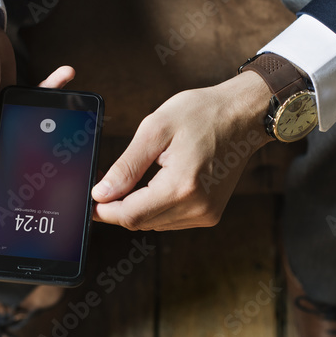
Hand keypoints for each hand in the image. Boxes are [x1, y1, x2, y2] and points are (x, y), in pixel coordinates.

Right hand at [0, 9, 73, 190]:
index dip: (0, 184)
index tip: (28, 191)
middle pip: (3, 158)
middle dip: (31, 159)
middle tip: (62, 162)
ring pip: (23, 132)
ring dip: (45, 122)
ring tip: (70, 113)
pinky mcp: (9, 102)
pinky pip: (32, 105)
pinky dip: (50, 92)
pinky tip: (65, 76)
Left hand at [92, 71, 273, 230]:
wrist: (243, 115)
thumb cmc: (202, 113)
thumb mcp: (156, 129)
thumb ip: (126, 166)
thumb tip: (101, 193)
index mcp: (182, 186)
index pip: (130, 215)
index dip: (104, 209)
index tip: (92, 195)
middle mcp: (197, 207)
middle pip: (140, 221)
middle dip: (119, 205)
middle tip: (109, 180)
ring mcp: (206, 214)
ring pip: (153, 223)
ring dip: (138, 206)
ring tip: (138, 175)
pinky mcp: (210, 214)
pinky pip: (170, 219)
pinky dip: (157, 206)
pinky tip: (158, 182)